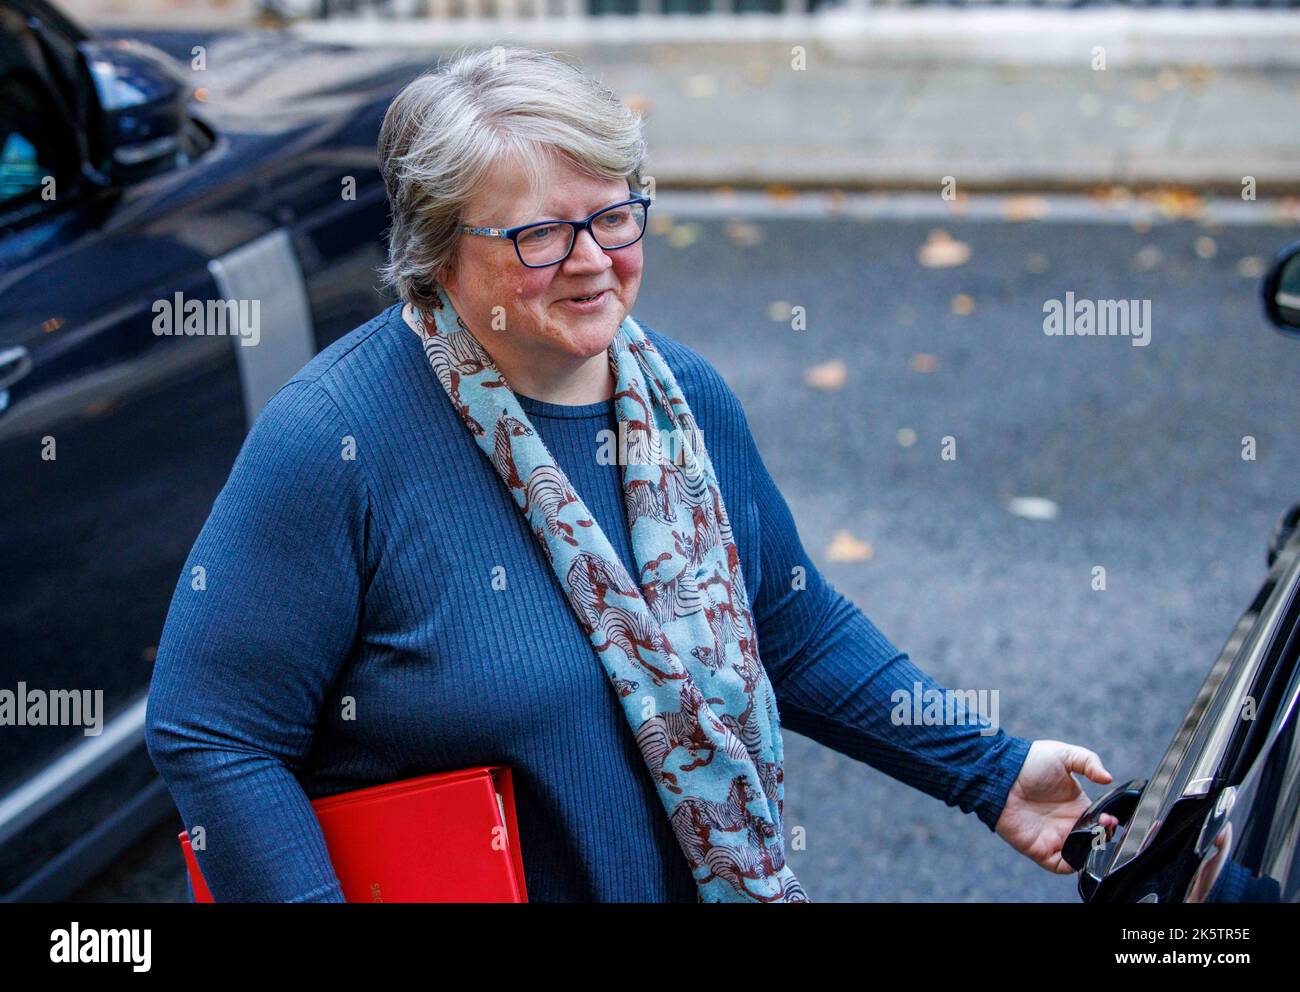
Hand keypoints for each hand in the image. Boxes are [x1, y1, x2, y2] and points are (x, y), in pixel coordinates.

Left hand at [994, 739, 1117, 873]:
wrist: (1001, 773)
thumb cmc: (1030, 761)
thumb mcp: (1064, 754)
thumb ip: (1089, 761)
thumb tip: (1108, 778)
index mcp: (1076, 805)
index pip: (1100, 822)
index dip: (1109, 823)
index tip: (1110, 818)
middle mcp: (1067, 824)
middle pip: (1093, 841)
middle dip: (1103, 839)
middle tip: (1103, 828)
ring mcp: (1053, 837)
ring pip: (1080, 856)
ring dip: (1090, 852)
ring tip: (1092, 839)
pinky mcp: (1039, 849)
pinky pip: (1060, 866)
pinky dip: (1071, 864)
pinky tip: (1077, 851)